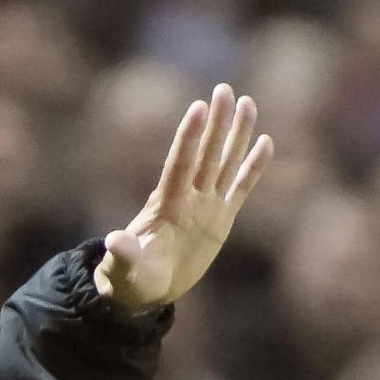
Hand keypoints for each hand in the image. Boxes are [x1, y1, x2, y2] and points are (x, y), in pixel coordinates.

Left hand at [96, 82, 273, 311]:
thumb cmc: (130, 279)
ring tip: (248, 102)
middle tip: (225, 88)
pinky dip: (253, 167)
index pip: (179, 165)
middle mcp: (188, 199)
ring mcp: (206, 206)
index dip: (189, 138)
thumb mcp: (124, 270)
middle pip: (206, 154)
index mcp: (166, 206)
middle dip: (217, 124)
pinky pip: (241, 188)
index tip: (198, 108)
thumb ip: (122, 255)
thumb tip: (114, 241)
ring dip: (237, 135)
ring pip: (225, 163)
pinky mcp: (221, 219)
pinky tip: (265, 142)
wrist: (145, 290)